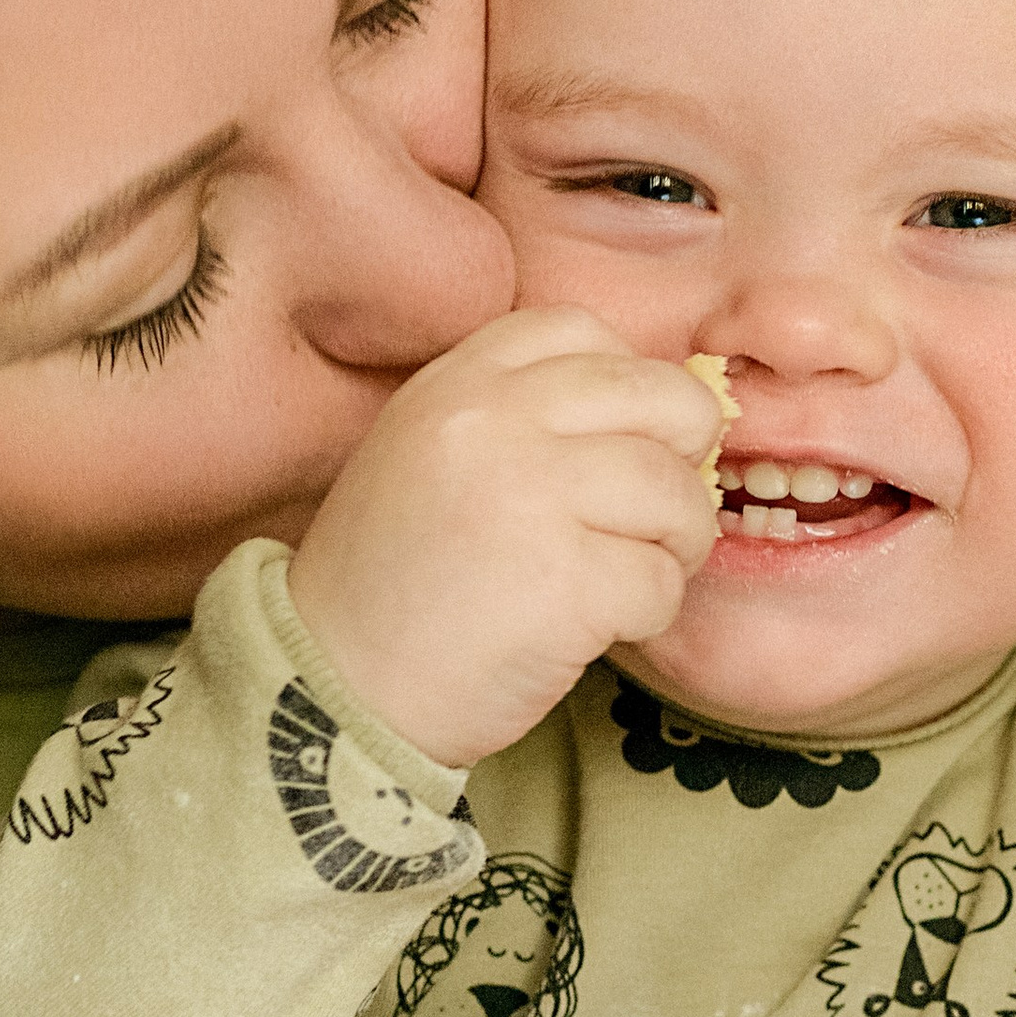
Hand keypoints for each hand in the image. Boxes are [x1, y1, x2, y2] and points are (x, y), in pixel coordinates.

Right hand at [285, 308, 722, 765]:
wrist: (334, 687)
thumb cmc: (393, 581)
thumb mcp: (423, 452)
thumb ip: (514, 413)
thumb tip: (656, 409)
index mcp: (455, 384)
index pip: (583, 330)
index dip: (625, 388)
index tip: (615, 444)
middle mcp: (493, 422)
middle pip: (661, 398)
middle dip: (682, 462)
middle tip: (654, 516)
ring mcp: (530, 496)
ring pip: (676, 493)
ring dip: (672, 548)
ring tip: (622, 579)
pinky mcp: (565, 582)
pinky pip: (661, 582)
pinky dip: (647, 614)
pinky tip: (594, 629)